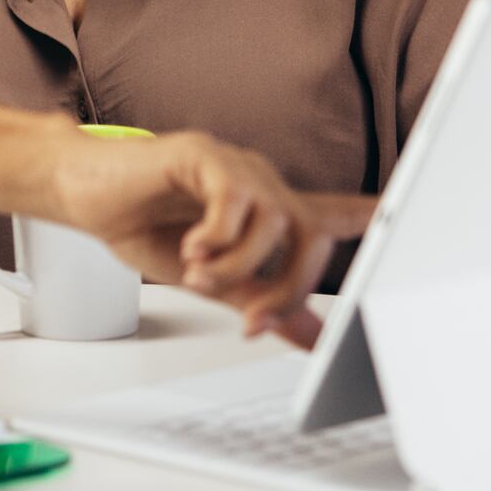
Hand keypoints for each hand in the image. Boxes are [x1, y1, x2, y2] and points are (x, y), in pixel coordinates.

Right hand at [50, 130, 376, 346]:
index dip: (371, 218)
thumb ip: (260, 300)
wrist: (85, 194)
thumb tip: (311, 335)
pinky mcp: (203, 155)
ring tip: (201, 275)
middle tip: (250, 316)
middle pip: (312, 232)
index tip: (405, 221)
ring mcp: (235, 165)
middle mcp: (260, 183)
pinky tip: (191, 246)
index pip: (331, 213)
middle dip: (287, 286)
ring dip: (239, 265)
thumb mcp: (210, 280)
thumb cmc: (142, 224)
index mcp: (266, 211)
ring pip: (275, 220)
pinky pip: (235, 200)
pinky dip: (217, 237)